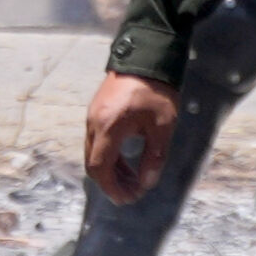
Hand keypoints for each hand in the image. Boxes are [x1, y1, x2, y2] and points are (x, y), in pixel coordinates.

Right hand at [84, 71, 181, 204]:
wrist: (146, 56)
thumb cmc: (156, 90)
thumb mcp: (162, 125)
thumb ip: (154, 156)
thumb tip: (147, 183)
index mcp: (108, 128)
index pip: (100, 167)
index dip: (111, 187)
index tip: (127, 199)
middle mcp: (94, 124)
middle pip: (93, 163)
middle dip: (111, 182)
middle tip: (131, 193)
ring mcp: (93, 116)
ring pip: (94, 152)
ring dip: (111, 169)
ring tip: (133, 180)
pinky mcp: (97, 111)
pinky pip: (98, 141)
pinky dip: (109, 155)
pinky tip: (127, 161)